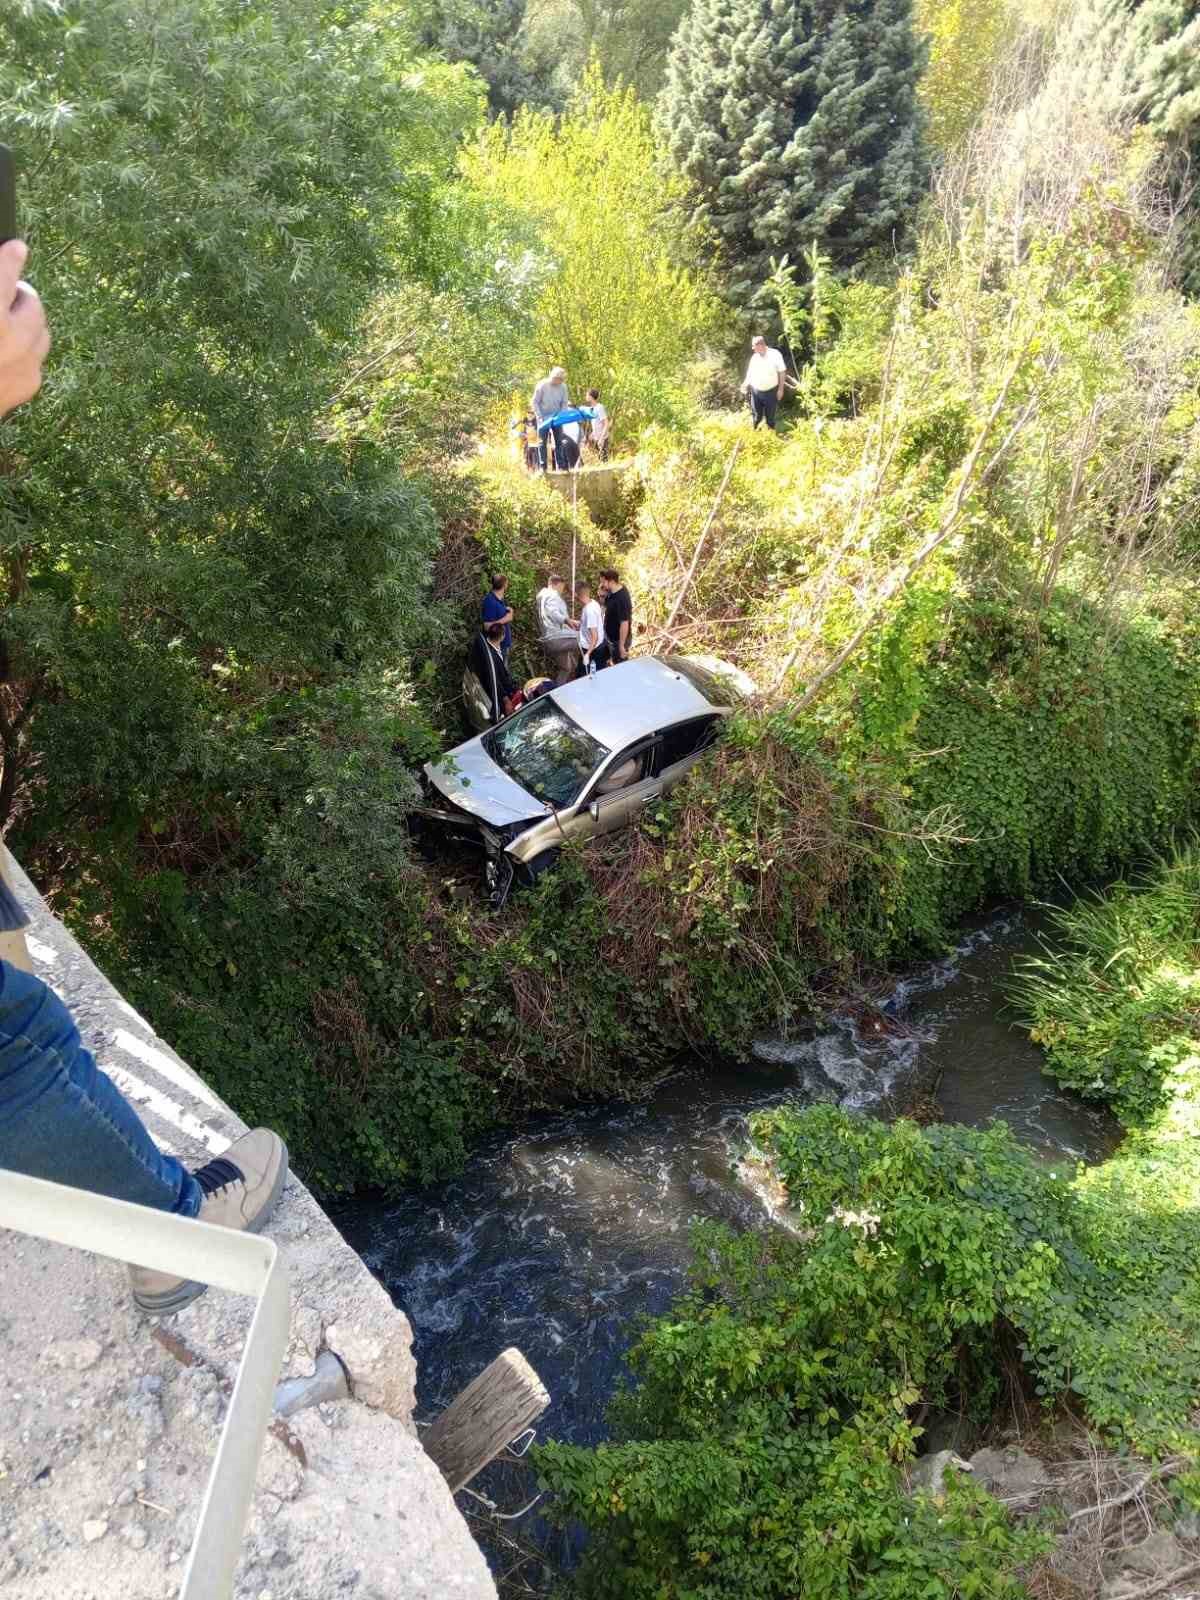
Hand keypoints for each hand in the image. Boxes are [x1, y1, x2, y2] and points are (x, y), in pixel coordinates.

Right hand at [0, 242, 49, 417]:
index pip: (5, 275)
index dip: (10, 257)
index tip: (17, 248)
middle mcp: (10, 340)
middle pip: (31, 302)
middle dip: (18, 294)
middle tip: (3, 292)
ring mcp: (25, 364)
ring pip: (40, 330)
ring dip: (25, 322)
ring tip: (3, 322)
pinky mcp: (30, 384)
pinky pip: (36, 356)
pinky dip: (24, 350)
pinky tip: (4, 351)